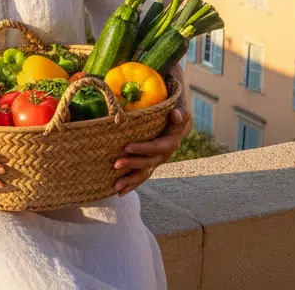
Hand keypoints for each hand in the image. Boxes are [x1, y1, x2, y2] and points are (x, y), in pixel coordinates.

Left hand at [113, 66, 189, 195]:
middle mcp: (167, 150)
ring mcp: (159, 158)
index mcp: (174, 137)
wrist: (173, 112)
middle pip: (151, 161)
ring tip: (116, 186)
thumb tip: (175, 114)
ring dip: (131, 179)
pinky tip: (118, 192)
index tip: (127, 146)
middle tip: (116, 163)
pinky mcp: (150, 162)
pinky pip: (142, 175)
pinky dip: (132, 184)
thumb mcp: (177, 103)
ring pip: (146, 172)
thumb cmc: (171, 104)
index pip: (160, 146)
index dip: (144, 148)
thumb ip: (178, 109)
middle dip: (134, 163)